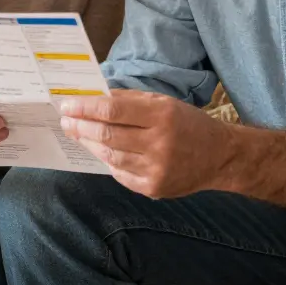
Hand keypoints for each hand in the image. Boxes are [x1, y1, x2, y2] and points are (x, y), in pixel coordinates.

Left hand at [58, 89, 231, 198]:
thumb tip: (94, 96)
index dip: (86, 107)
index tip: (67, 105)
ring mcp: (156, 169)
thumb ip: (130, 99)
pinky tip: (101, 151)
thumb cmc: (188, 124)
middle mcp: (159, 143)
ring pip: (110, 155)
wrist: (219, 157)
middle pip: (108, 134)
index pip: (113, 110)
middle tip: (66, 120)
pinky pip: (120, 173)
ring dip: (90, 144)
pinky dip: (108, 161)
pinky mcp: (153, 188)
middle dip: (81, 126)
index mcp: (162, 115)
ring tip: (78, 134)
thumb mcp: (164, 102)